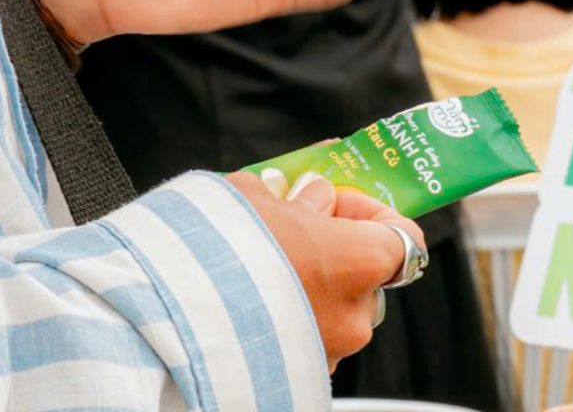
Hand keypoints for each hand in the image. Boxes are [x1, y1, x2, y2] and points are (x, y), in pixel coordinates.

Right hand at [229, 171, 424, 371]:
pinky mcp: (299, 374)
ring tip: (256, 265)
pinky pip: (305, 336)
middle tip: (288, 229)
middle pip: (364, 274)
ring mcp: (329, 351)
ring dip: (307, 285)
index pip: (403, 235)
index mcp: (359, 261)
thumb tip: (311, 199)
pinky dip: (286, 317)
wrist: (169, 313)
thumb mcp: (254, 198)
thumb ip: (295, 199)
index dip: (371, 212)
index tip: (337, 202)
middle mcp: (355, 314)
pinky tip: (247, 299)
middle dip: (331, 250)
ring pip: (332, 307)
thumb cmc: (216, 252)